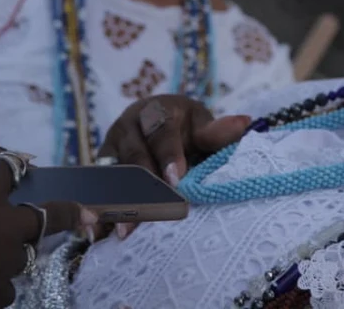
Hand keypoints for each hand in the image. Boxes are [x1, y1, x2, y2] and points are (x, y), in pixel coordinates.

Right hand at [0, 156, 95, 308]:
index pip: (10, 167)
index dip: (10, 167)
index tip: (14, 169)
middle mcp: (7, 224)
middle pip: (47, 215)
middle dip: (67, 213)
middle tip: (85, 215)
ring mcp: (7, 263)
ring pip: (23, 256)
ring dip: (11, 254)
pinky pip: (4, 287)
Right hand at [97, 96, 248, 237]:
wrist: (159, 122)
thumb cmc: (186, 127)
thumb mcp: (202, 124)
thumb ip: (217, 131)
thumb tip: (243, 123)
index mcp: (156, 110)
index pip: (162, 131)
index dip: (169, 155)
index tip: (178, 180)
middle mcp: (129, 124)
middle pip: (135, 156)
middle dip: (144, 187)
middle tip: (154, 214)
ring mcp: (111, 145)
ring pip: (115, 175)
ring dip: (120, 204)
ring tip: (126, 232)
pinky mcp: (102, 165)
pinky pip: (100, 189)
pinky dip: (101, 210)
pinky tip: (103, 233)